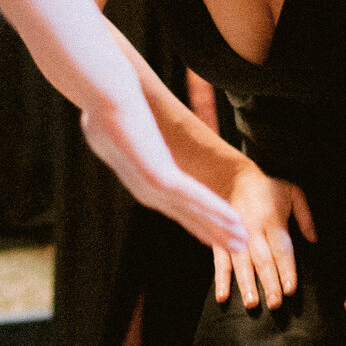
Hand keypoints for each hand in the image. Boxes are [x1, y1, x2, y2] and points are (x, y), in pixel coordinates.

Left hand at [77, 93, 247, 256]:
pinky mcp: (158, 177)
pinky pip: (194, 196)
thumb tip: (115, 128)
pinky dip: (215, 209)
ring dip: (220, 228)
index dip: (195, 221)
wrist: (102, 98)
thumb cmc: (103, 109)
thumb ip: (122, 136)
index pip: (172, 206)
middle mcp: (145, 189)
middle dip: (213, 232)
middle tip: (237, 247)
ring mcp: (151, 186)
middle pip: (186, 216)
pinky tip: (235, 220)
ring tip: (242, 243)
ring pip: (194, 212)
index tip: (211, 236)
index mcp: (138, 179)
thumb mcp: (114, 131)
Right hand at [214, 160, 313, 309]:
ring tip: (251, 304)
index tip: (290, 289)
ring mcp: (235, 235)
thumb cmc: (267, 187)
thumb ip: (305, 216)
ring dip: (246, 284)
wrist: (231, 176)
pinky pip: (220, 261)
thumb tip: (313, 240)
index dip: (286, 270)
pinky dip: (221, 279)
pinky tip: (222, 296)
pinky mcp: (221, 239)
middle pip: (263, 260)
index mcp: (272, 220)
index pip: (282, 250)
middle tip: (275, 304)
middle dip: (269, 283)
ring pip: (241, 263)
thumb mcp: (292, 192)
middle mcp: (253, 230)